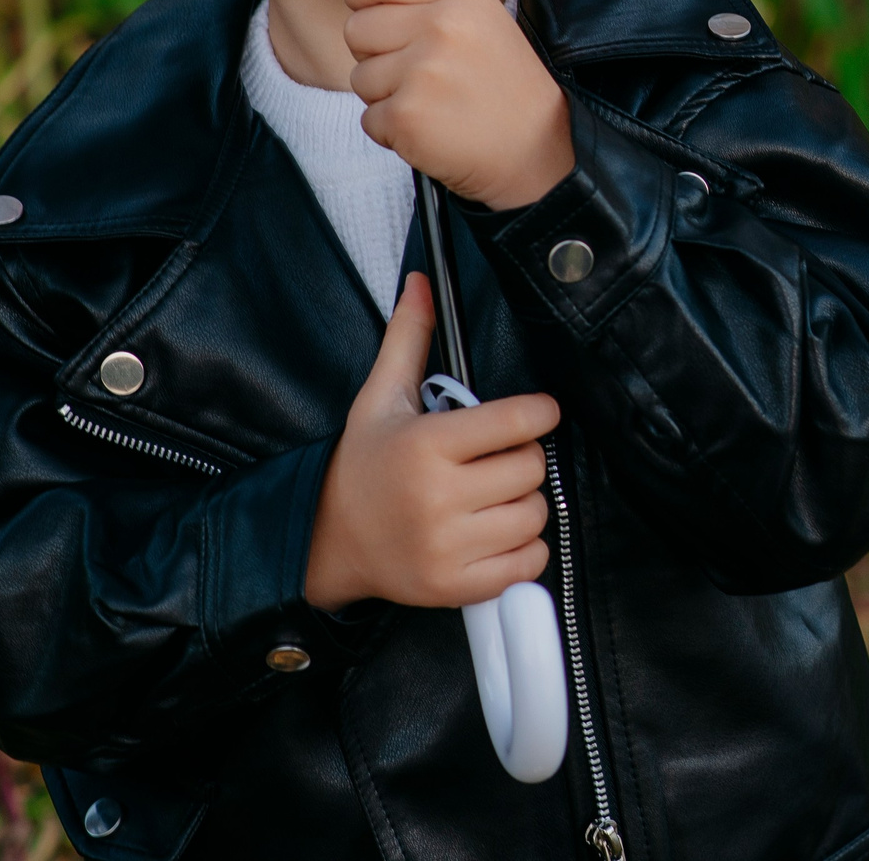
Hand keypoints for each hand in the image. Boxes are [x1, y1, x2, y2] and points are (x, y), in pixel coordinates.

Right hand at [305, 275, 561, 611]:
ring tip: (492, 495)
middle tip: (497, 457)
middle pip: (533, 467)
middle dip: (523, 457)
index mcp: (425, 446)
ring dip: (524, 502)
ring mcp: (447, 546)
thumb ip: (409, 338)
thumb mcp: (380, 398)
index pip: (519, 420)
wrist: (329, 540)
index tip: (534, 413)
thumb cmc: (365, 464)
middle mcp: (437, 497)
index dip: (539, 412)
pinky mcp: (455, 586)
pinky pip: (527, 564)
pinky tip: (494, 531)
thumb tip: (422, 282)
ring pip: (535, 514)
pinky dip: (523, 549)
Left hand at [344, 0, 575, 208]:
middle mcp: (442, 25)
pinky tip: (432, 130)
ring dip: (387, 98)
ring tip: (433, 105)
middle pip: (357, 28)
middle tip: (421, 76)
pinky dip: (393, 132)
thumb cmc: (502, 86)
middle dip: (376, 57)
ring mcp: (423, 70)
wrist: (538, 149)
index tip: (376, 19)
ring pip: (360, 77)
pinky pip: (369, 119)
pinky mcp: (408, 115)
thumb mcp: (481, 20)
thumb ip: (428, 0)